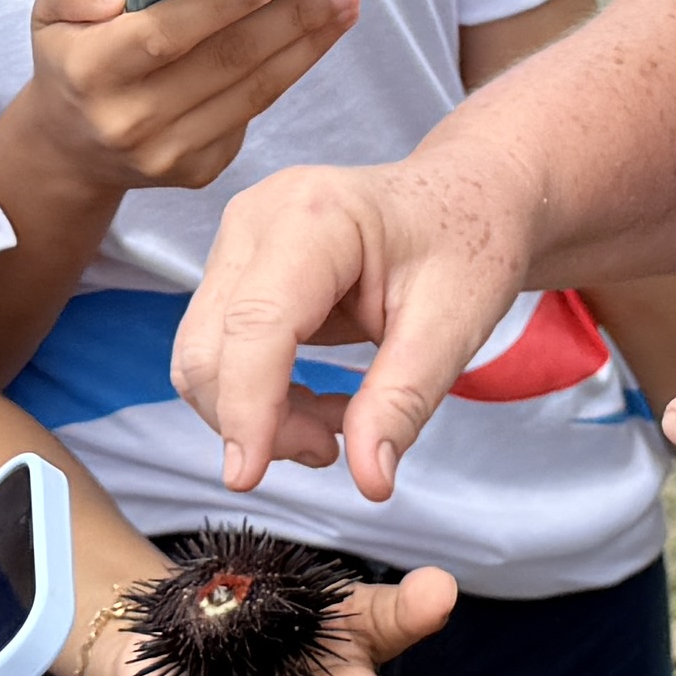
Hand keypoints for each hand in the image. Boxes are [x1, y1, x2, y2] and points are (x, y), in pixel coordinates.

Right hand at [0, 0, 359, 199]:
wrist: (73, 145)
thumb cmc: (74, 58)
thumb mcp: (50, 10)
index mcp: (91, 71)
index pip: (164, 36)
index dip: (218, 6)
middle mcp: (130, 120)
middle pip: (225, 63)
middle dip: (289, 20)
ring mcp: (168, 152)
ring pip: (252, 91)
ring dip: (305, 45)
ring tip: (342, 5)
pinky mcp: (198, 170)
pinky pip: (252, 113)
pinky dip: (287, 72)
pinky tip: (313, 39)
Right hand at [169, 149, 534, 502]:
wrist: (471, 194)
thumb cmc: (470, 241)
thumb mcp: (455, 325)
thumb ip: (403, 402)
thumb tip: (369, 481)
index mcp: (315, 216)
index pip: (256, 325)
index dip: (245, 407)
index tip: (247, 478)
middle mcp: (259, 218)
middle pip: (211, 346)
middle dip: (255, 422)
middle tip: (333, 449)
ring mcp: (240, 239)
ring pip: (204, 356)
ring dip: (255, 414)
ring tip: (337, 424)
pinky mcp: (238, 267)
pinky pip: (221, 350)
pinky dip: (257, 395)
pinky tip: (317, 400)